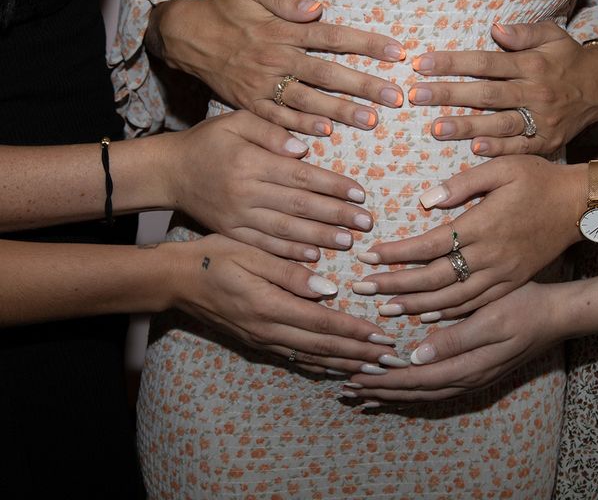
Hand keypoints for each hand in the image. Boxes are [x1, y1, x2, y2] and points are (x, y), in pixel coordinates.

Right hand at [147, 0, 406, 134]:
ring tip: (371, 120)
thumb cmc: (224, 10)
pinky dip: (302, 125)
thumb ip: (285, 0)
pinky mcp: (251, 103)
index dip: (366, 44)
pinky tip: (327, 133)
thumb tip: (317, 7)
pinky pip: (280, 117)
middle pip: (327, 73)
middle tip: (395, 96)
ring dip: (341, 110)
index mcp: (282, 31)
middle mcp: (276, 59)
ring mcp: (263, 84)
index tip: (397, 52)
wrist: (184, 36)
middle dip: (364, 85)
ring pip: (309, 99)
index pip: (333, 37)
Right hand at [163, 110, 373, 262]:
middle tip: (365, 222)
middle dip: (335, 215)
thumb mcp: (236, 121)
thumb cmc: (208, 141)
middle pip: (299, 206)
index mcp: (251, 162)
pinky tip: (314, 257)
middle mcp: (246, 192)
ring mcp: (238, 216)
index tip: (360, 193)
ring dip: (319, 237)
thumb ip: (270, 131)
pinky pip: (264, 245)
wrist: (169, 171)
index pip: (300, 176)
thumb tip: (303, 149)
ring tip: (348, 241)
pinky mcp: (231, 233)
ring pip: (285, 230)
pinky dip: (289, 253)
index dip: (332, 186)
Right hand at [168, 234, 398, 373]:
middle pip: (323, 348)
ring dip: (346, 365)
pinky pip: (297, 359)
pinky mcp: (258, 342)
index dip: (355, 332)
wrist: (178, 280)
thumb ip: (290, 272)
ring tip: (375, 371)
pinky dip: (322, 366)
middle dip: (360, 356)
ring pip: (312, 359)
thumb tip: (328, 289)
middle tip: (392, 361)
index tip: (383, 337)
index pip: (323, 323)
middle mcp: (269, 330)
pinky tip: (338, 368)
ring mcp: (263, 340)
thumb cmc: (215, 257)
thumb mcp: (252, 254)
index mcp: (270, 306)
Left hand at [345, 282, 562, 401]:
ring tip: (366, 394)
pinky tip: (403, 387)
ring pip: (425, 392)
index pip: (416, 378)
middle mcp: (467, 378)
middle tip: (348, 388)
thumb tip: (417, 357)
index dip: (384, 379)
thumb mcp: (491, 319)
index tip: (354, 376)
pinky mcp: (477, 370)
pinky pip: (437, 386)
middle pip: (416, 391)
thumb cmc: (525, 308)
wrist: (557, 314)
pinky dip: (413, 389)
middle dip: (381, 390)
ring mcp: (473, 377)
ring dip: (394, 393)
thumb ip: (454, 340)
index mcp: (468, 366)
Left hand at [357, 156, 583, 317]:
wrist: (580, 205)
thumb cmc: (539, 178)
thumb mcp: (503, 167)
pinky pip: (476, 304)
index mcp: (483, 225)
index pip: (429, 244)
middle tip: (363, 289)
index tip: (368, 256)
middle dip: (395, 285)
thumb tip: (426, 201)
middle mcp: (489, 255)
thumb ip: (463, 184)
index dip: (396, 253)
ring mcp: (502, 273)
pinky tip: (428, 315)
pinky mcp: (512, 281)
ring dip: (416, 304)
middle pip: (434, 277)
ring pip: (452, 297)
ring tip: (386, 308)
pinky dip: (449, 312)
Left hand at [407, 21, 597, 155]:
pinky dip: (498, 149)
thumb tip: (495, 28)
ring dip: (466, 127)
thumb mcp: (553, 35)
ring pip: (499, 124)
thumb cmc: (568, 57)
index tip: (421, 64)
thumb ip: (524, 32)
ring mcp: (541, 120)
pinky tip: (474, 149)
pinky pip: (519, 147)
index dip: (452, 63)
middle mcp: (535, 93)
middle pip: (486, 94)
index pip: (485, 63)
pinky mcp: (546, 141)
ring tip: (435, 128)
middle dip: (448, 94)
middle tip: (416, 95)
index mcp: (532, 64)